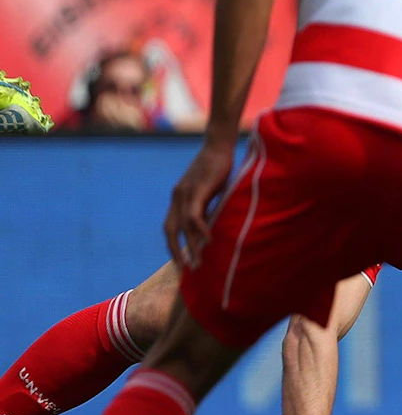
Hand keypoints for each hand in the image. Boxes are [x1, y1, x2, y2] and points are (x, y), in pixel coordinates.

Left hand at [165, 138, 236, 268]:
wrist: (219, 144)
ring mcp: (185, 193)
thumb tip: (211, 224)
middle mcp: (177, 196)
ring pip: (183, 226)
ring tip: (199, 263)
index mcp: (178, 197)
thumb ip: (207, 205)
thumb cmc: (218, 165)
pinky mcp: (198, 189)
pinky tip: (208, 240)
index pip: (169, 227)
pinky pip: (195, 215)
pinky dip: (199, 230)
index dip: (173, 246)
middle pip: (169, 231)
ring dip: (190, 247)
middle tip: (185, 270)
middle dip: (176, 252)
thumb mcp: (209, 189)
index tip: (181, 262)